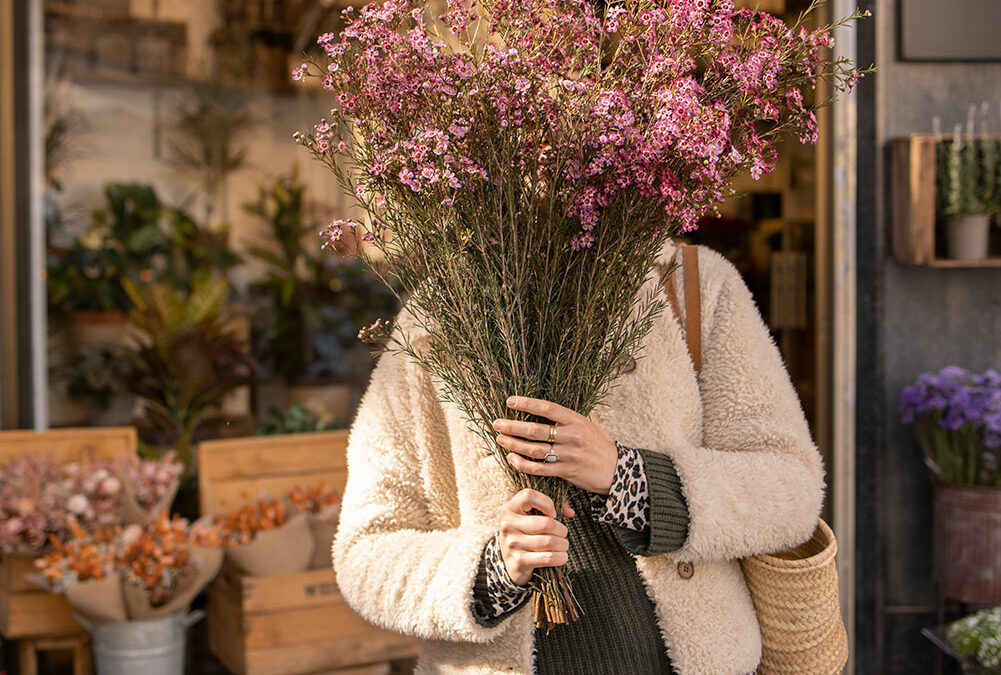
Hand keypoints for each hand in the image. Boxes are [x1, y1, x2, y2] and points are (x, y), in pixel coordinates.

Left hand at [494, 395, 618, 495]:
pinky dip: (523, 465)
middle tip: (497, 423)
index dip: (527, 403)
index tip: (510, 401)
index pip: (548, 408)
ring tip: (500, 439)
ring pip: (535, 450)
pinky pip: (540, 469)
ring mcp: (569, 455)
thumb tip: (563, 397)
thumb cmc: (602, 445)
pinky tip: (512, 459)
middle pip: (536, 430)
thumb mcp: (593, 424)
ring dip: (514, 445)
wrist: (617, 471)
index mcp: (577, 420)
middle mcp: (572, 436)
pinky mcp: (566, 472)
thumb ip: (577, 412)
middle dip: (513, 426)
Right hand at [498, 489, 574, 585]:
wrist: (508, 560)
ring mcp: (512, 543)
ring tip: (563, 544)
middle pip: (546, 523)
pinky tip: (562, 556)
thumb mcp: (529, 516)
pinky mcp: (519, 561)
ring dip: (563, 544)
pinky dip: (560, 557)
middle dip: (562, 530)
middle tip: (563, 533)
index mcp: (510, 508)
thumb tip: (570, 513)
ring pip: (549, 542)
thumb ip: (549, 508)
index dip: (547, 503)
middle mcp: (508, 524)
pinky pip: (548, 558)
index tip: (552, 514)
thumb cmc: (525, 532)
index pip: (529, 496)